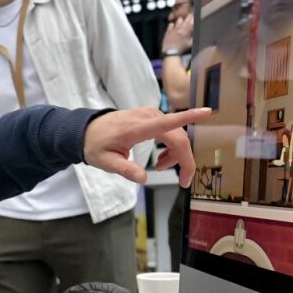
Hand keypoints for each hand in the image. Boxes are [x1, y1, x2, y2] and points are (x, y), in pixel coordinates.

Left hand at [83, 106, 210, 187]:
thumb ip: (124, 169)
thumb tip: (144, 178)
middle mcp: (148, 117)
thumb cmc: (96, 146)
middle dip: (184, 160)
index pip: (167, 123)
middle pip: (178, 137)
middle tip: (182, 181)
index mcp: (137, 127)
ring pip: (176, 135)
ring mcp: (150, 114)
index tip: (206, 112)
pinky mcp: (151, 116)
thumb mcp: (105, 162)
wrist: (86, 130)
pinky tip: (160, 159)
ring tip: (160, 167)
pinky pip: (170, 131)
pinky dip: (170, 147)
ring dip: (175, 154)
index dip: (189, 117)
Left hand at [161, 12, 193, 53]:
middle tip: (189, 15)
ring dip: (179, 21)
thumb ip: (193, 37)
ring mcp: (173, 31)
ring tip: (181, 18)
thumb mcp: (190, 44)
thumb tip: (195, 33)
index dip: (192, 20)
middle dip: (187, 18)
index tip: (194, 16)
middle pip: (184, 22)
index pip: (190, 24)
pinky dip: (171, 25)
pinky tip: (171, 24)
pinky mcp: (167, 33)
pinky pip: (169, 27)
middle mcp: (180, 30)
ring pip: (177, 23)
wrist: (171, 52)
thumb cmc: (182, 48)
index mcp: (186, 32)